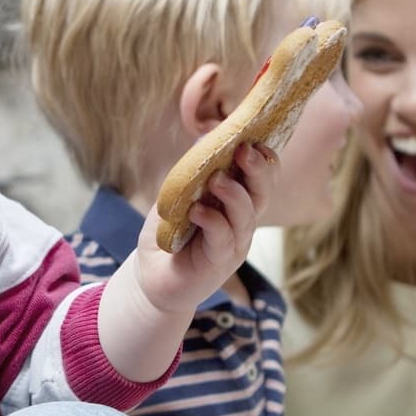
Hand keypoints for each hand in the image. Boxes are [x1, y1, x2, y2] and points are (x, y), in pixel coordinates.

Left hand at [96, 144, 276, 381]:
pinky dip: (212, 221)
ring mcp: (234, 244)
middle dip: (257, 170)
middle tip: (244, 150)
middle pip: (263, 194)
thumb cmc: (169, 234)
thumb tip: (205, 137)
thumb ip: (194, 173)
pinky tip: (197, 211)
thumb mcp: (179, 197)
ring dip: (234, 194)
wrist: (151, 278)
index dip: (264, 160)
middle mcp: (242, 223)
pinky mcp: (218, 263)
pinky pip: (223, 238)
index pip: (263, 179)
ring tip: (216, 179)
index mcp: (237, 204)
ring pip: (247, 215)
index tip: (252, 139)